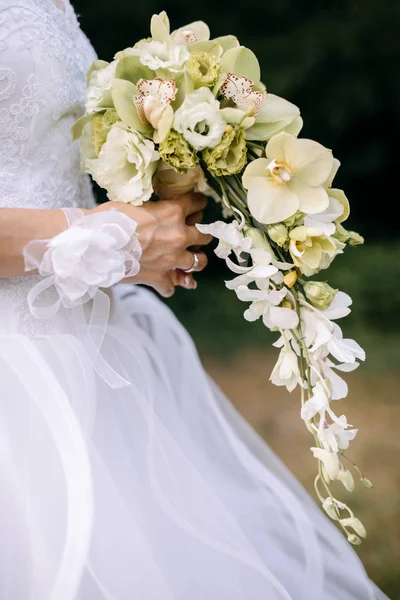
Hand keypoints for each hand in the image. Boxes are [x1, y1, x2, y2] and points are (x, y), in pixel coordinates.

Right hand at [91, 193, 211, 296]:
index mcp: (173, 212)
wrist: (95, 243)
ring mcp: (172, 260)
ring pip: (198, 262)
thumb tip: (154, 209)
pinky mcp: (159, 278)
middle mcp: (179, 236)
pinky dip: (168, 286)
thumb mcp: (134, 203)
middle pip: (204, 235)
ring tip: (191, 260)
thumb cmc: (109, 218)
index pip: (196, 203)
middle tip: (195, 233)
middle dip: (201, 234)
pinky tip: (164, 283)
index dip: (197, 204)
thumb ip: (152, 208)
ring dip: (195, 261)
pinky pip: (171, 287)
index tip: (197, 205)